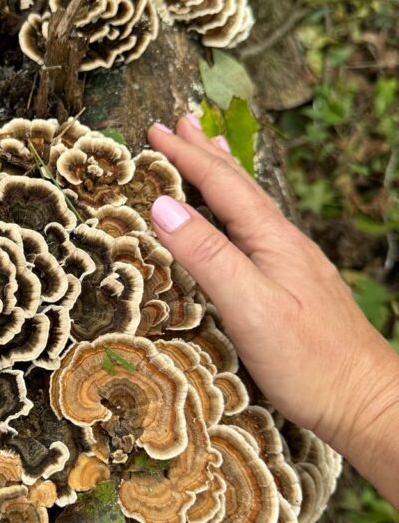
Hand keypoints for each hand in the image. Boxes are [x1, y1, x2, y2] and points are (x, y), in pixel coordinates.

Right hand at [147, 116, 398, 503]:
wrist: (366, 400)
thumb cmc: (310, 361)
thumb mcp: (248, 305)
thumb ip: (206, 254)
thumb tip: (163, 205)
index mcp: (272, 240)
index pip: (221, 185)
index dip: (186, 156)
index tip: (156, 130)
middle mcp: (285, 243)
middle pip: (239, 186)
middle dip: (206, 153)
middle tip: (182, 122)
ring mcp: (293, 264)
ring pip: (250, 205)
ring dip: (224, 175)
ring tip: (210, 150)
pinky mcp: (295, 287)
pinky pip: (257, 229)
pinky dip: (236, 208)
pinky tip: (238, 221)